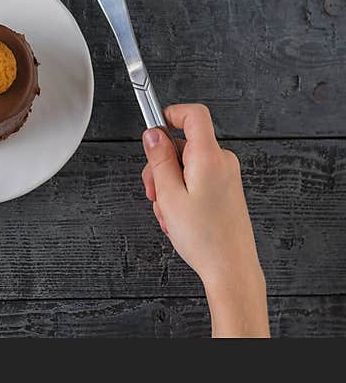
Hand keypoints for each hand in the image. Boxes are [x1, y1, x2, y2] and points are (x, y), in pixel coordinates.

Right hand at [141, 104, 268, 336]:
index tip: (153, 127)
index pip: (194, 114)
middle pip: (183, 144)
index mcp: (209, 158)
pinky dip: (182, 193)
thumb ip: (159, 160)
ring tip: (168, 211)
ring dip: (169, 184)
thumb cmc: (204, 238)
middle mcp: (222, 162)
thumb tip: (153, 135)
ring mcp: (226, 176)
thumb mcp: (169, 196)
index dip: (170, 114)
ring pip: (186, 165)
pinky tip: (179, 216)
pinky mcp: (225, 189)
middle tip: (154, 191)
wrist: (230, 268)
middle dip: (161, 165)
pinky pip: (196, 179)